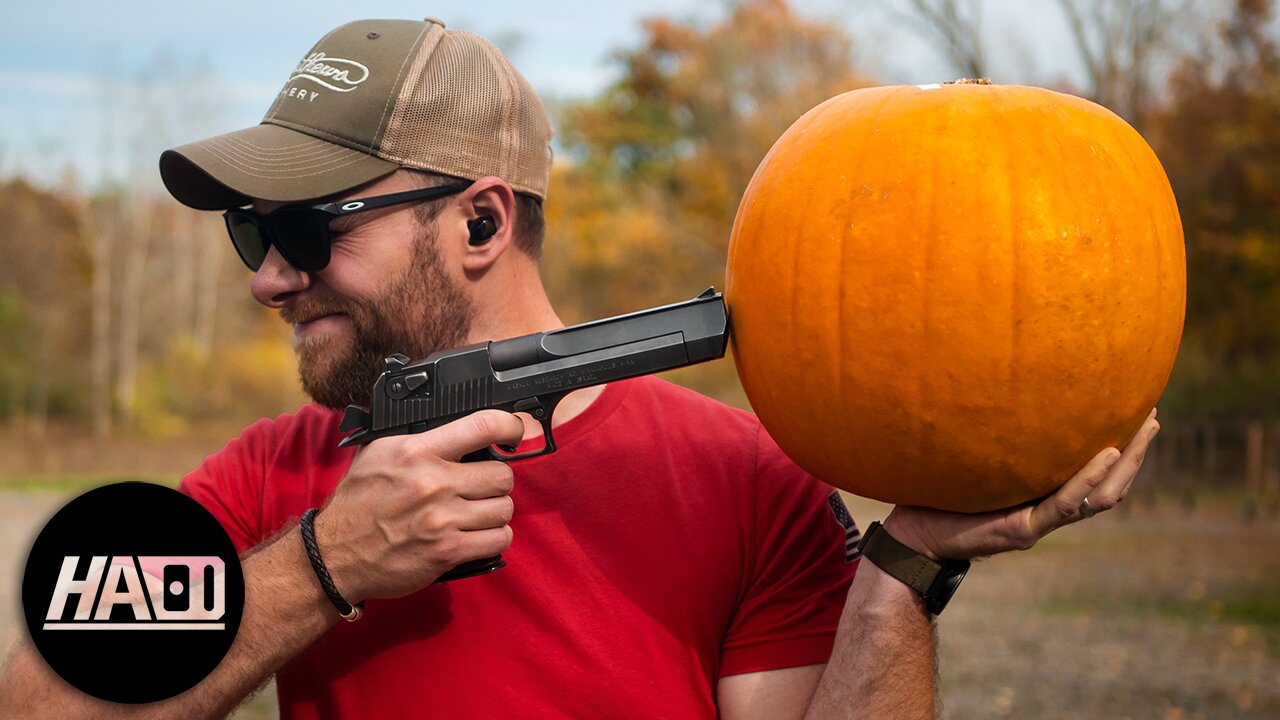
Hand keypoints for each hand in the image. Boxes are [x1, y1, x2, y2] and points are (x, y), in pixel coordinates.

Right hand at [312, 409, 524, 601]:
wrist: (335, 555)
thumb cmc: (358, 504)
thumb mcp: (379, 454)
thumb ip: (420, 439)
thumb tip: (461, 427)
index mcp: (416, 451)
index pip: (482, 426)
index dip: (510, 426)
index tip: (514, 432)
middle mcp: (433, 483)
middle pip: (502, 475)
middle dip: (497, 481)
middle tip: (483, 486)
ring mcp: (442, 519)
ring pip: (504, 508)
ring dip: (495, 511)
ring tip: (478, 511)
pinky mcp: (447, 551)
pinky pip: (498, 539)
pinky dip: (494, 537)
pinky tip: (479, 533)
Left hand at [885, 408, 1159, 560]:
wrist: (910, 536)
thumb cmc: (936, 492)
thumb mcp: (976, 458)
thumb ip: (997, 437)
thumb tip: (1003, 387)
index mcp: (1041, 495)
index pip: (1095, 473)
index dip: (1122, 448)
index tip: (1139, 413)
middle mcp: (1046, 511)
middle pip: (1109, 484)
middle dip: (1136, 452)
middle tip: (1153, 415)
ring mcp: (1037, 523)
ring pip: (1098, 497)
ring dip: (1125, 463)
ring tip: (1142, 430)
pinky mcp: (1020, 530)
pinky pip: (1062, 505)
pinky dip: (1087, 479)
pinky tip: (1108, 454)